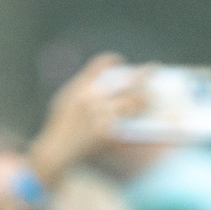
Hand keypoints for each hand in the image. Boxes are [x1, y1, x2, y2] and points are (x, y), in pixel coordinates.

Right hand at [28, 54, 149, 183]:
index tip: (120, 60)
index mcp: (81, 86)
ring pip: (131, 101)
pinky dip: (134, 115)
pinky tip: (141, 112)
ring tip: (151, 93)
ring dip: (144, 96)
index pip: (101, 63)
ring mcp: (101, 115)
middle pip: (124, 81)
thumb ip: (81, 85)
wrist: (58, 149)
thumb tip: (102, 77)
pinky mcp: (107, 131)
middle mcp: (92, 98)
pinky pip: (126, 120)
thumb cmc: (60, 123)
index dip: (113, 60)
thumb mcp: (65, 98)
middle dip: (141, 74)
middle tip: (153, 68)